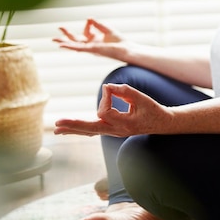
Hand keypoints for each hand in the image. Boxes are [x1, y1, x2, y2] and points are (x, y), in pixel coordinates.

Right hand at [53, 18, 128, 59]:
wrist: (126, 49)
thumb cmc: (119, 41)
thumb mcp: (107, 29)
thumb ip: (98, 24)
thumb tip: (89, 18)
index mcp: (95, 40)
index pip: (86, 31)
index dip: (87, 24)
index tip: (90, 19)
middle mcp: (91, 45)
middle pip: (76, 40)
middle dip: (67, 35)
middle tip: (59, 28)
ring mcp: (91, 48)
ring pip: (75, 45)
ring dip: (64, 42)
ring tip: (54, 40)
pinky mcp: (92, 50)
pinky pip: (78, 48)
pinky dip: (70, 46)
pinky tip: (61, 45)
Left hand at [54, 84, 173, 137]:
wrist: (162, 123)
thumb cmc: (153, 109)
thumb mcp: (142, 98)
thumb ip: (124, 90)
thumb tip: (106, 87)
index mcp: (125, 124)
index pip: (105, 111)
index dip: (106, 97)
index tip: (112, 88)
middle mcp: (117, 131)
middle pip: (90, 129)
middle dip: (73, 125)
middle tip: (57, 124)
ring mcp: (114, 132)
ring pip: (90, 132)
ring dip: (73, 129)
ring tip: (57, 130)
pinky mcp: (113, 130)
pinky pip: (94, 131)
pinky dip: (82, 130)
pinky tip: (71, 130)